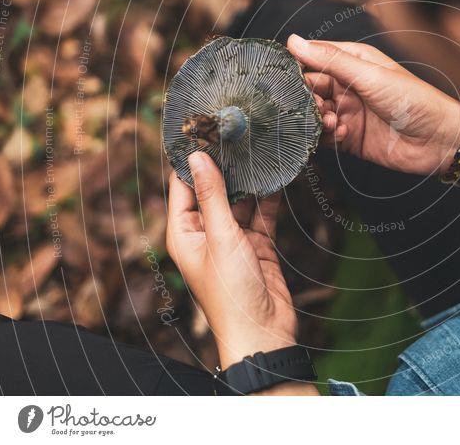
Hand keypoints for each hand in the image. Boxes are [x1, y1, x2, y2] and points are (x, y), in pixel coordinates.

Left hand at [166, 152, 295, 369]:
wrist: (263, 331)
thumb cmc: (231, 293)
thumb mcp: (220, 237)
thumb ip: (212, 195)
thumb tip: (198, 157)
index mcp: (184, 233)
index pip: (182, 186)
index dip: (190, 158)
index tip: (202, 128)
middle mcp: (206, 233)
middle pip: (213, 189)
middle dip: (225, 164)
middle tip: (237, 131)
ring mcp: (233, 239)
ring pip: (240, 199)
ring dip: (250, 179)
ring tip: (259, 147)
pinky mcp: (257, 245)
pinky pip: (262, 214)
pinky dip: (269, 197)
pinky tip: (278, 175)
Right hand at [287, 34, 459, 175]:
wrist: (438, 141)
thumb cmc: (414, 101)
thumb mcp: (370, 75)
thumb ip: (331, 60)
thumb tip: (294, 41)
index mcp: (353, 61)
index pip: (313, 58)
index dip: (297, 67)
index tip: (282, 77)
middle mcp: (347, 85)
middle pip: (310, 88)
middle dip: (305, 97)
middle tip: (314, 104)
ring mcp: (348, 112)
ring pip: (314, 113)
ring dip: (317, 118)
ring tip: (332, 121)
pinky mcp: (349, 138)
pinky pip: (324, 137)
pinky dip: (326, 136)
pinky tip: (342, 134)